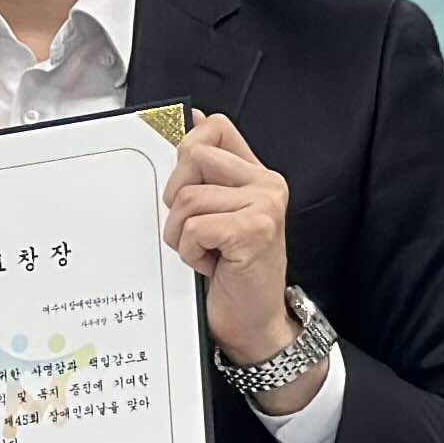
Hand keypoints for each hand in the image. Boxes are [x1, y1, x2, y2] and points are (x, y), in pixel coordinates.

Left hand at [162, 112, 299, 370]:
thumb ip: (209, 171)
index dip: (187, 148)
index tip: (184, 182)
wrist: (255, 323)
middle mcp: (266, 185)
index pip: (215, 127)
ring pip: (187, 198)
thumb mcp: (218, 215)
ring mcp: (264, 206)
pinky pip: (195, 227)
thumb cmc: (233, 273)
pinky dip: (191, 252)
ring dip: (182, 234)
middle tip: (196, 230)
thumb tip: (192, 118)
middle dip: (176, 198)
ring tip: (206, 252)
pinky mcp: (254, 231)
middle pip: (192, 157)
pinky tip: (213, 265)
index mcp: (257, 175)